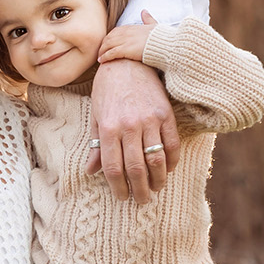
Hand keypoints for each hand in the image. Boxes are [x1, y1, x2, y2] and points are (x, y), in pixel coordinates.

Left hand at [88, 57, 177, 204]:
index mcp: (109, 129)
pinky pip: (172, 144)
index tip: (122, 197)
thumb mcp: (96, 117)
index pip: (114, 168)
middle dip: (139, 189)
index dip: (118, 187)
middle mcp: (129, 126)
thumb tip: (90, 172)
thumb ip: (96, 145)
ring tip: (155, 189)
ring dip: (158, 180)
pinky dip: (172, 160)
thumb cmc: (107, 91)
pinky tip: (168, 169)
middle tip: (142, 201)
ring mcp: (150, 120)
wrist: (127, 62)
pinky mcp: (166, 114)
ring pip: (156, 159)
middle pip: (136, 168)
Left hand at [96, 10, 158, 65]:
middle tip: (100, 52)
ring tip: (99, 58)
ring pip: (107, 45)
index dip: (110, 38)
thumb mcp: (154, 25)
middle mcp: (126, 33)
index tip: (107, 43)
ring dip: (101, 52)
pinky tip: (102, 61)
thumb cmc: (161, 37)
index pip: (115, 31)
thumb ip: (148, 19)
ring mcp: (125, 41)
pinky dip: (104, 57)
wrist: (165, 45)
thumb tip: (144, 11)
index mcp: (132, 27)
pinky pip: (110, 53)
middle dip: (103, 45)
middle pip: (108, 38)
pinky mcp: (125, 50)